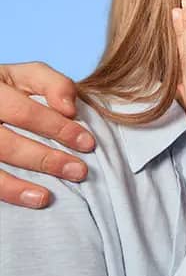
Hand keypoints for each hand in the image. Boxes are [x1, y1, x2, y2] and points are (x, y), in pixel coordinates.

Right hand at [0, 62, 94, 207]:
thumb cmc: (10, 89)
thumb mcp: (28, 76)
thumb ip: (53, 84)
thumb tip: (70, 109)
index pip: (25, 112)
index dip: (58, 127)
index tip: (88, 143)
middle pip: (7, 143)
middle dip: (46, 159)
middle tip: (79, 171)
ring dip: (20, 184)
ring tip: (48, 196)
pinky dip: (9, 191)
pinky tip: (32, 199)